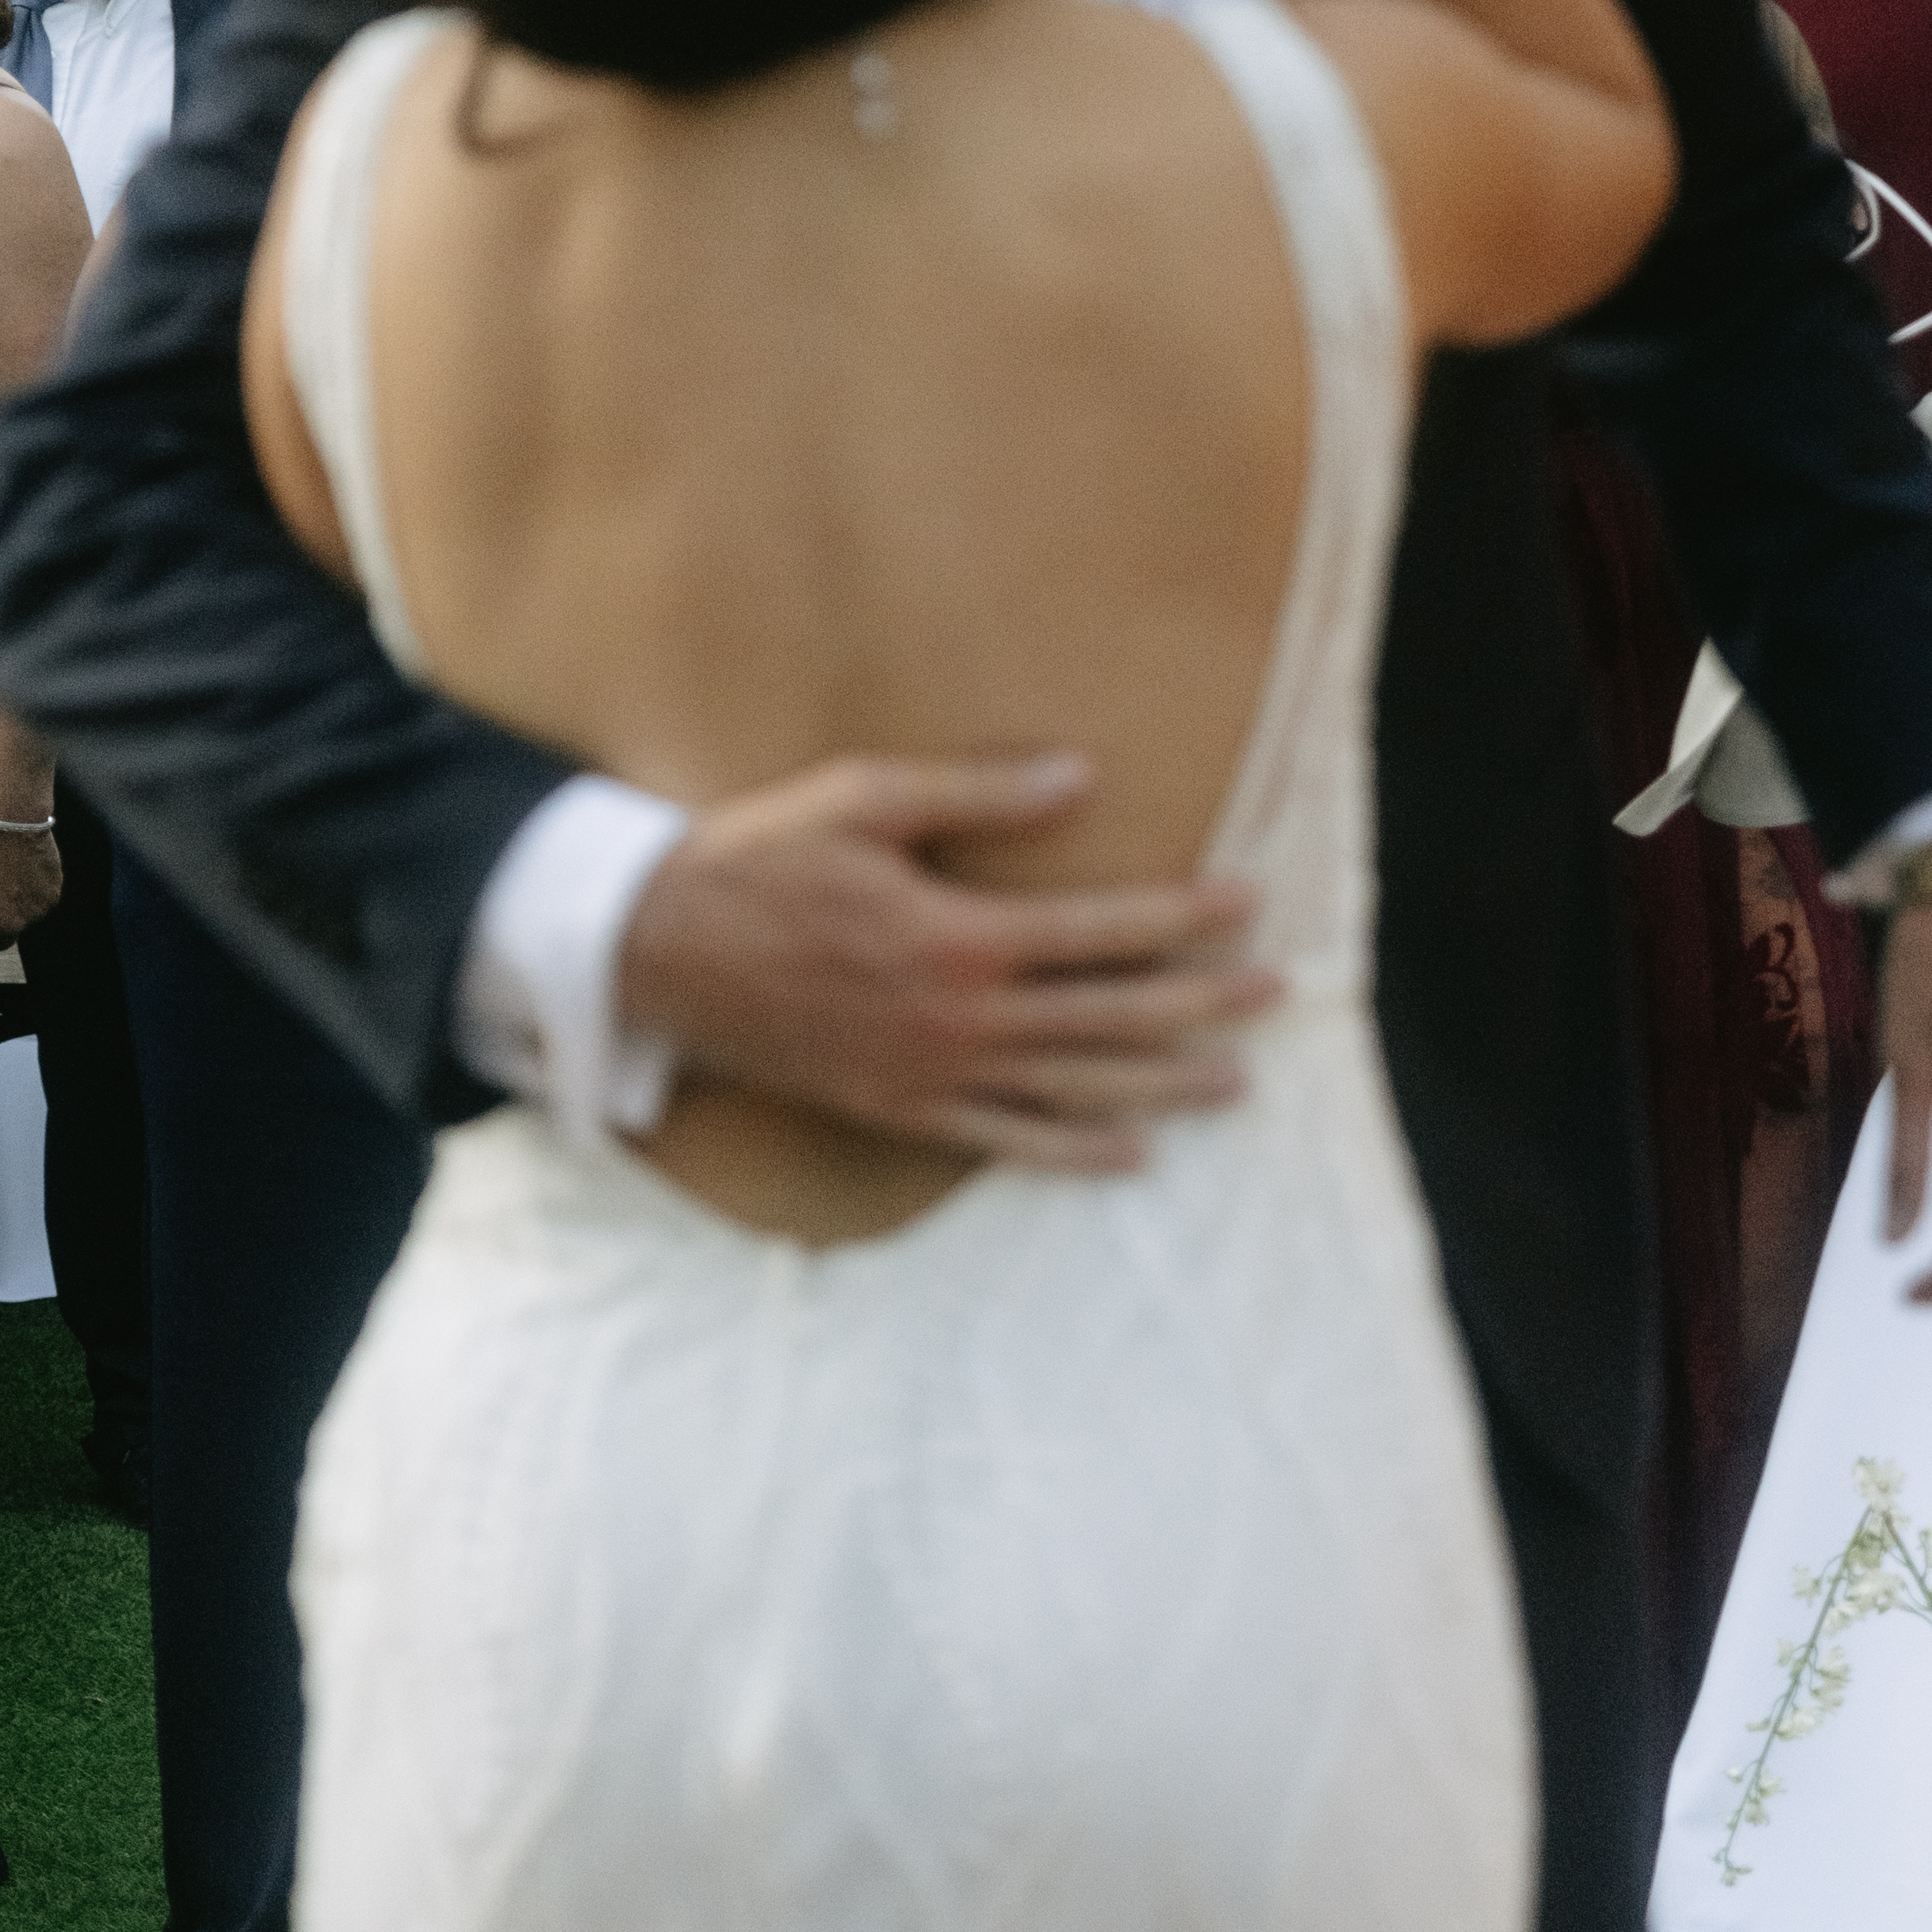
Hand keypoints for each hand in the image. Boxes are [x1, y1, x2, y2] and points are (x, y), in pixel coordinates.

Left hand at [0, 814, 60, 956]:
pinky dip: (30, 897)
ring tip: (1, 882)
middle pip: (0, 943)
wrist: (8, 817)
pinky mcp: (52, 895)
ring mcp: (36, 912)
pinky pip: (39, 906)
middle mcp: (12, 927)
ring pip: (21, 924)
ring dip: (12, 913)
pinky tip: (19, 875)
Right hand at [619, 754, 1281, 1172]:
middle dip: (1201, 1004)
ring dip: (1161, 1084)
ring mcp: (930, 1074)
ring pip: (1073, 1087)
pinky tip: (1132, 1152)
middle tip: (1276, 994)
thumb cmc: (758, 858)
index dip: (1181, 918)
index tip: (1248, 903)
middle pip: (1107, 1015)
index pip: (1100, 930)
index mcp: (957, 935)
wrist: (655, 952)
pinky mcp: (897, 1110)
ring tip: (1237, 1081)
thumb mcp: (864, 798)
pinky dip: (1072, 1150)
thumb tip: (1081, 779)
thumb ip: (979, 795)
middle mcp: (958, 1017)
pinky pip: (1003, 1141)